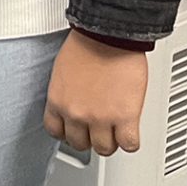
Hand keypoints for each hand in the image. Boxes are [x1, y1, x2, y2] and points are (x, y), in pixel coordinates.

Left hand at [44, 30, 148, 156]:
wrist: (107, 36)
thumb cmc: (86, 46)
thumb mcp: (62, 73)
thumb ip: (66, 94)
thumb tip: (74, 102)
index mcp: (57, 100)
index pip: (55, 131)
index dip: (67, 132)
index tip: (75, 130)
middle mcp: (76, 113)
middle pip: (79, 143)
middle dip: (89, 138)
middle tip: (98, 130)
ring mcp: (100, 118)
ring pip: (104, 148)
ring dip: (111, 141)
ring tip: (116, 131)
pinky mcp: (124, 118)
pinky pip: (129, 144)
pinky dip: (131, 141)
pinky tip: (130, 132)